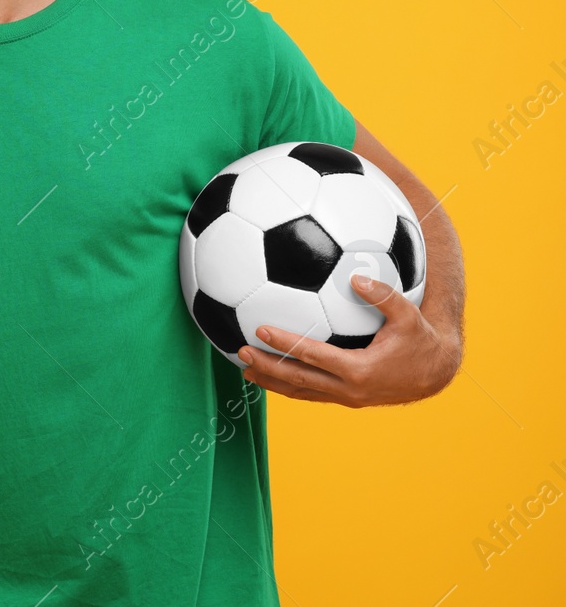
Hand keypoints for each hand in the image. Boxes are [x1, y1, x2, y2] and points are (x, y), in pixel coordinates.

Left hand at [237, 274, 461, 407]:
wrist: (436, 373)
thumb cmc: (421, 340)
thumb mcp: (409, 315)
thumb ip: (383, 296)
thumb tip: (356, 277)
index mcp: (361, 370)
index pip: (314, 356)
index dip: (287, 344)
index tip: (261, 330)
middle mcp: (350, 389)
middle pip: (299, 379)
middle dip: (268, 366)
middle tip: (241, 352)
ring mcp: (347, 398)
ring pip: (302, 391)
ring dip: (273, 381)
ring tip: (245, 369)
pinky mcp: (347, 399)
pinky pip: (312, 393)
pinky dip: (289, 386)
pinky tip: (271, 375)